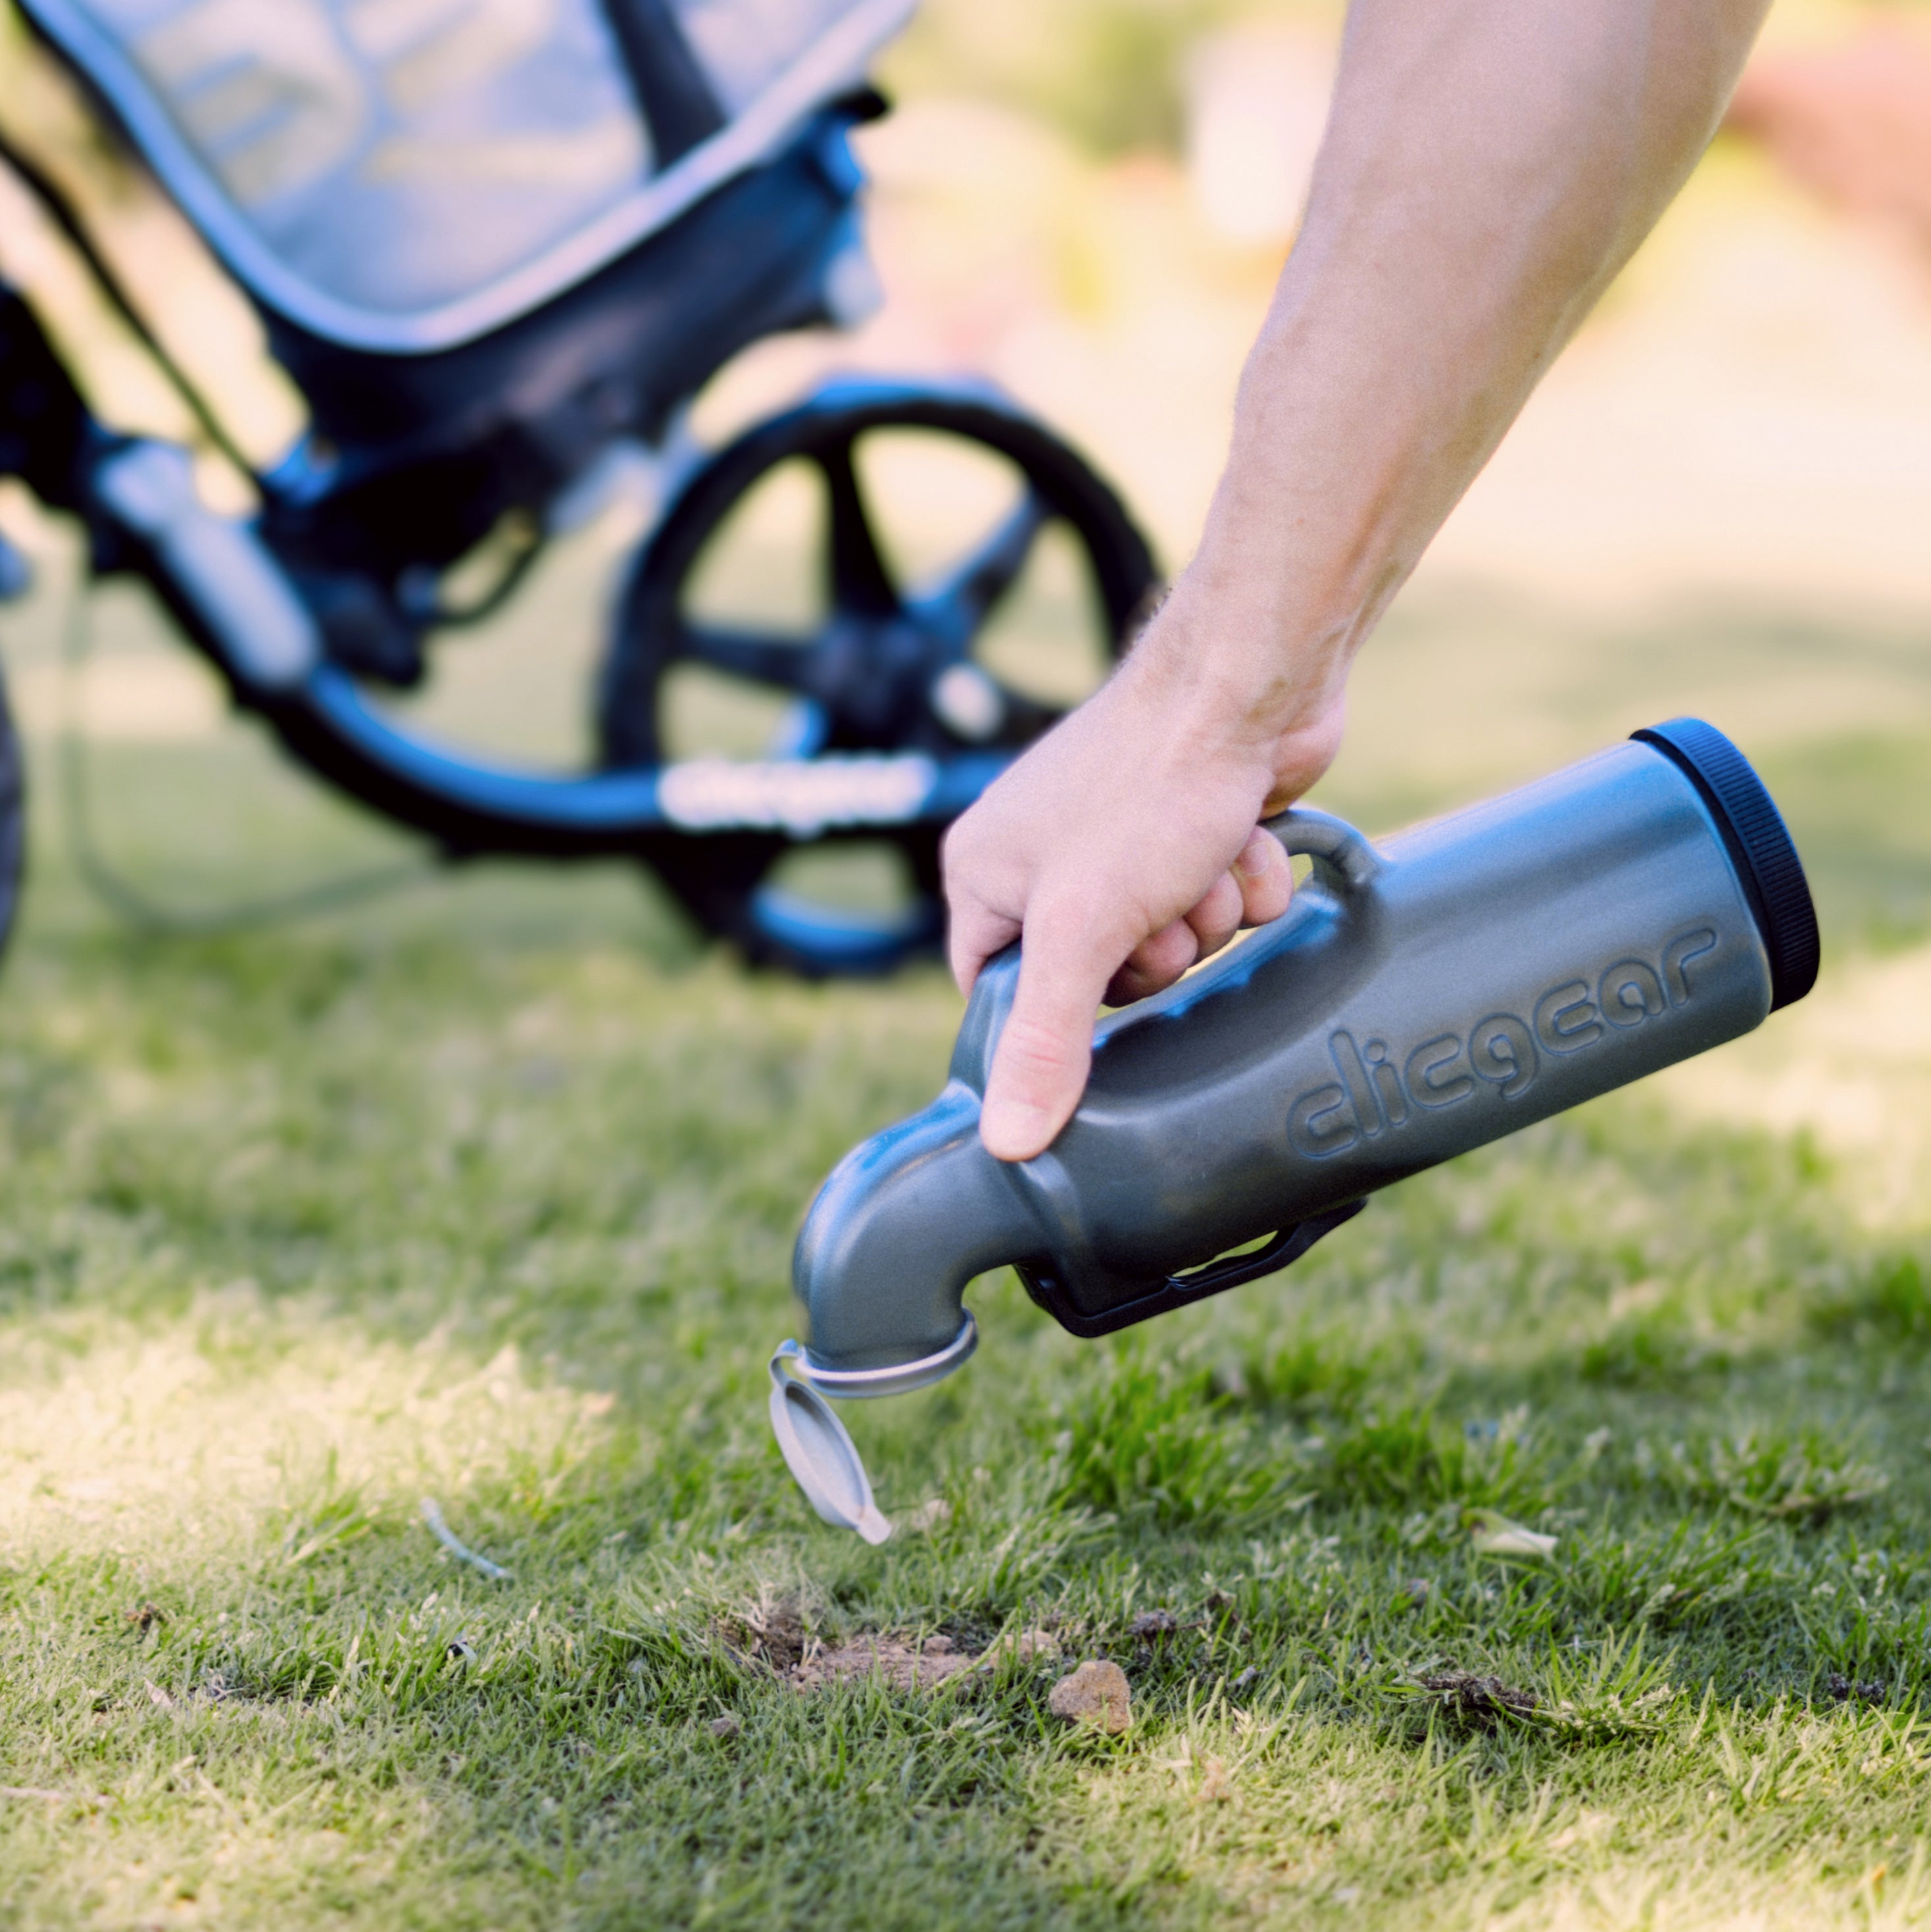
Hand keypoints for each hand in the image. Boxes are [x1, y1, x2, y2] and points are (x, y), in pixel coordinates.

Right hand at [943, 592, 1343, 1161]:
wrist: (1250, 680)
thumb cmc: (1149, 784)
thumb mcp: (1083, 928)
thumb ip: (1047, 1039)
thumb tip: (1007, 1144)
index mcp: (987, 873)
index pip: (996, 994)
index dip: (1054, 1014)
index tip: (1100, 994)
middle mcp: (1046, 856)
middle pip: (1102, 980)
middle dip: (1157, 952)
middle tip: (1162, 907)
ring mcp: (1122, 839)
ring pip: (1174, 941)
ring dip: (1209, 914)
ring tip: (1206, 855)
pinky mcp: (1193, 827)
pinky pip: (1221, 901)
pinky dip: (1245, 878)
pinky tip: (1244, 834)